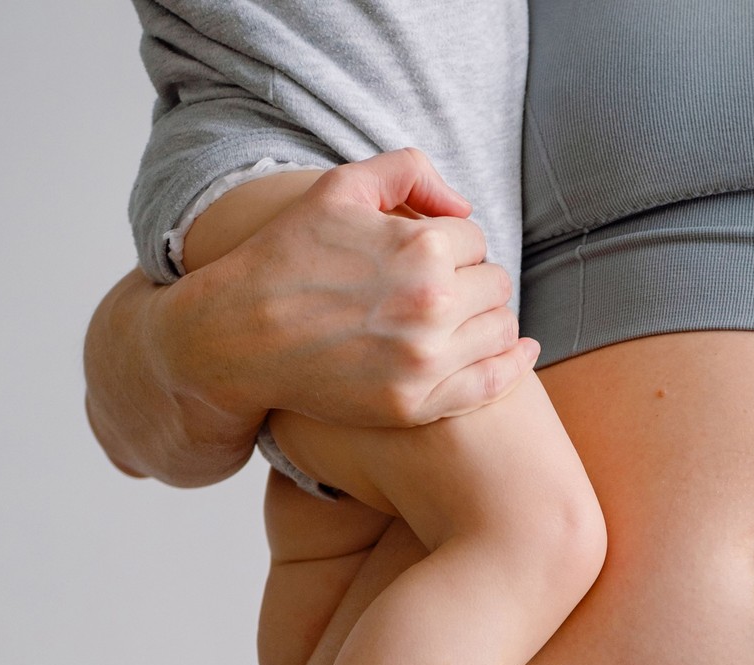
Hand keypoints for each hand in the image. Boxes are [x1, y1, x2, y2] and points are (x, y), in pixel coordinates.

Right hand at [158, 147, 535, 435]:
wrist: (236, 336)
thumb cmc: (286, 257)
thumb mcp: (339, 188)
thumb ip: (409, 171)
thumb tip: (462, 204)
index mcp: (422, 247)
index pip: (474, 239)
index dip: (449, 244)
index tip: (419, 257)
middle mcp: (431, 304)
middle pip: (494, 284)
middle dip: (470, 281)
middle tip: (434, 290)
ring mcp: (425, 360)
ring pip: (501, 329)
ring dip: (486, 319)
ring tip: (455, 318)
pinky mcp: (416, 404)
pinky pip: (493, 382)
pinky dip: (511, 364)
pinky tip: (517, 351)